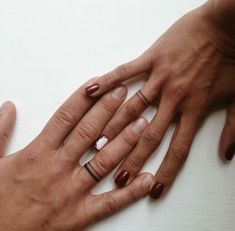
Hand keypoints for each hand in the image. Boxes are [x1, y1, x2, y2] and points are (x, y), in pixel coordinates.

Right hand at [0, 80, 152, 230]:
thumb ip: (0, 131)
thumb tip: (8, 106)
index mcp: (37, 153)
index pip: (66, 117)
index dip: (83, 98)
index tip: (99, 84)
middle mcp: (58, 168)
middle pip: (89, 132)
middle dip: (109, 110)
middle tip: (126, 93)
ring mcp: (72, 192)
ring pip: (104, 161)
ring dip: (125, 141)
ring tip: (142, 123)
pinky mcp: (80, 216)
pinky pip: (110, 202)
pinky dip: (131, 191)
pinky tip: (148, 178)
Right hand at [84, 1, 234, 198]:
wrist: (227, 24)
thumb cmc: (232, 59)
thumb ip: (233, 130)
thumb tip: (226, 154)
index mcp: (195, 108)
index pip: (178, 149)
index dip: (166, 172)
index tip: (153, 190)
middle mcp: (174, 98)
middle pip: (149, 135)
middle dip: (133, 158)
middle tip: (118, 176)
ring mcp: (160, 78)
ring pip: (132, 107)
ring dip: (115, 127)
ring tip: (98, 146)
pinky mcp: (152, 59)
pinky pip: (126, 71)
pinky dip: (109, 80)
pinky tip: (92, 91)